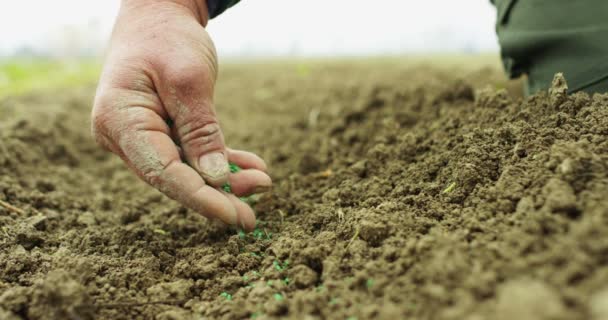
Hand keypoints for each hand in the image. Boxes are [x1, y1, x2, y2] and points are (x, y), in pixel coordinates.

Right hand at [92, 0, 270, 230]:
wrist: (157, 15)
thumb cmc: (167, 38)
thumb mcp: (189, 79)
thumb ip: (201, 131)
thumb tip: (215, 179)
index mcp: (119, 121)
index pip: (163, 173)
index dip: (201, 198)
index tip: (234, 216)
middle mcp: (124, 136)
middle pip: (174, 177)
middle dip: (217, 194)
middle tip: (252, 216)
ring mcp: (142, 137)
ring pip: (186, 169)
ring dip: (224, 178)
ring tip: (261, 181)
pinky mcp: (161, 133)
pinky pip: (192, 154)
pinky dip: (221, 161)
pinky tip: (251, 166)